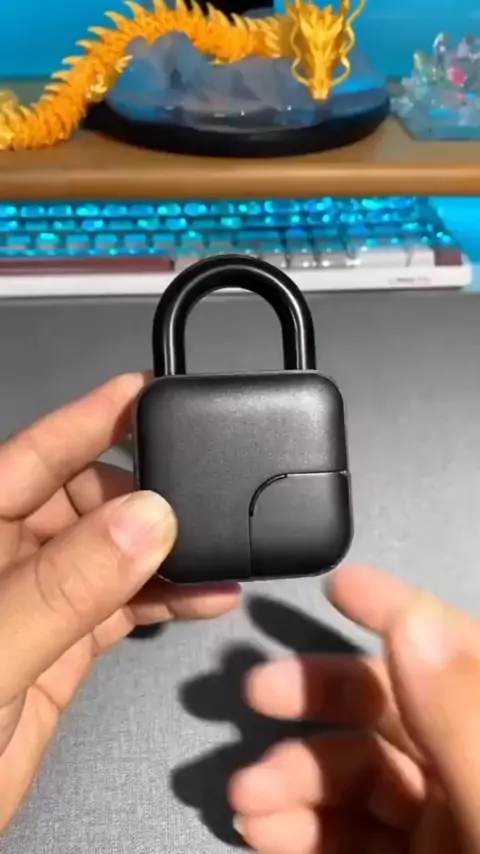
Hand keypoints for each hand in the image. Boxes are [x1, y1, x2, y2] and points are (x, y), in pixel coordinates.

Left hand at [0, 373, 239, 832]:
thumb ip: (66, 585)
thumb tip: (148, 520)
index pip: (32, 458)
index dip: (89, 419)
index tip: (145, 391)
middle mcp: (6, 559)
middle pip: (84, 501)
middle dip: (142, 495)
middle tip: (198, 498)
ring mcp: (38, 604)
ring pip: (112, 554)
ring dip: (166, 549)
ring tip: (219, 544)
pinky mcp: (65, 648)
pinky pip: (125, 606)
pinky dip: (170, 599)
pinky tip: (211, 594)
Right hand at [230, 565, 479, 852]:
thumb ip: (460, 719)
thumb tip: (414, 623)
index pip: (448, 654)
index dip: (396, 609)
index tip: (342, 585)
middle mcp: (466, 768)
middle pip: (384, 707)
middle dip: (314, 694)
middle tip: (259, 690)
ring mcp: (439, 823)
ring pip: (353, 773)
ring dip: (289, 773)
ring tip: (247, 790)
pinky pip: (343, 834)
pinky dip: (295, 826)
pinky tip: (262, 826)